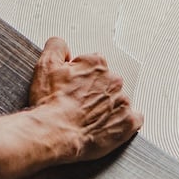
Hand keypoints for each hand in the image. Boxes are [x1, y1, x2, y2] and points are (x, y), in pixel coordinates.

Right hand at [28, 37, 142, 161]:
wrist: (55, 134)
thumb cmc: (51, 104)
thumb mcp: (45, 66)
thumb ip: (56, 46)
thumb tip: (62, 45)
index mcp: (97, 64)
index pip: (93, 65)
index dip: (80, 77)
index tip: (72, 88)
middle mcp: (114, 80)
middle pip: (107, 83)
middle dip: (95, 92)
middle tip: (78, 104)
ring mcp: (123, 102)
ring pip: (118, 101)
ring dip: (107, 108)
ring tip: (89, 119)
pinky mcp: (129, 123)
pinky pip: (133, 119)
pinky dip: (122, 122)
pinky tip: (107, 126)